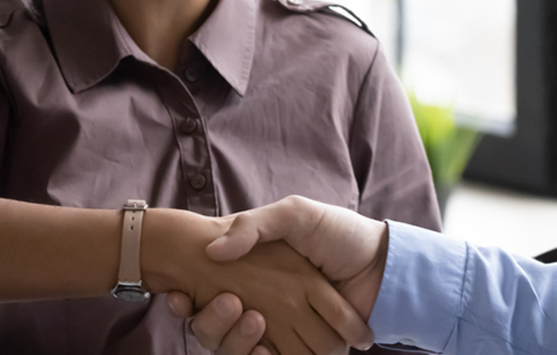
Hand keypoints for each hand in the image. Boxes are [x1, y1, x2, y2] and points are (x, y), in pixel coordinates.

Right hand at [145, 208, 371, 353]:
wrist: (381, 261)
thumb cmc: (338, 234)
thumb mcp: (294, 215)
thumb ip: (253, 227)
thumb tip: (213, 252)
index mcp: (254, 278)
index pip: (205, 298)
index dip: (184, 303)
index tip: (174, 296)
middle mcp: (262, 308)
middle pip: (214, 331)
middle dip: (209, 324)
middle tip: (228, 304)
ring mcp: (282, 332)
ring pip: (236, 350)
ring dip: (231, 340)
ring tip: (252, 318)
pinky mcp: (304, 349)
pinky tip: (262, 347)